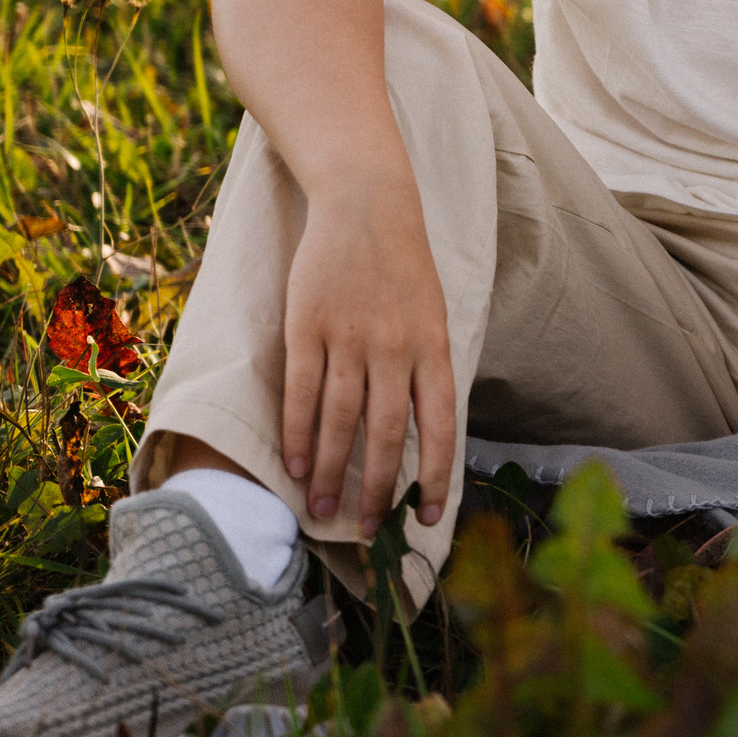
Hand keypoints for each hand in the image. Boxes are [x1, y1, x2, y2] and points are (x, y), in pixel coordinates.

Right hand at [280, 179, 455, 534]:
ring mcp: (349, 337)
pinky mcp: (307, 326)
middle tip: (366, 532)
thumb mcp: (434, 317)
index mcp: (434, 349)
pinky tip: (295, 465)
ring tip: (322, 512)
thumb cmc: (404, 268)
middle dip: (377, 490)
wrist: (367, 204)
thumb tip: (424, 436)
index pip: (441, 427)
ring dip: (330, 473)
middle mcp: (395, 348)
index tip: (427, 519)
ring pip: (340, 421)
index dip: (437, 478)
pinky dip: (297, 433)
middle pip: (386, 435)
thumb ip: (427, 371)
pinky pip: (301, 391)